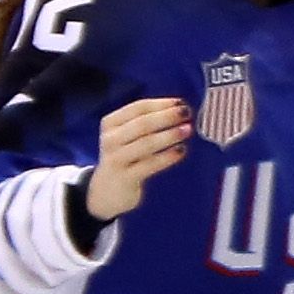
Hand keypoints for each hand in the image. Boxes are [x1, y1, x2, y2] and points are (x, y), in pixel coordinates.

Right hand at [86, 95, 190, 218]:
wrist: (106, 191)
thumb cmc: (124, 157)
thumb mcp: (127, 136)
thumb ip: (146, 123)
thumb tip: (178, 108)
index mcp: (110, 123)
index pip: (138, 108)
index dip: (161, 104)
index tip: (180, 102)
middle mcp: (110, 139)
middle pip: (142, 124)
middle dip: (167, 116)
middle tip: (186, 113)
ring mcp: (116, 159)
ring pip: (146, 143)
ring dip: (169, 135)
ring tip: (187, 130)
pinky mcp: (125, 177)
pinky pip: (150, 165)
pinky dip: (167, 156)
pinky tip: (181, 150)